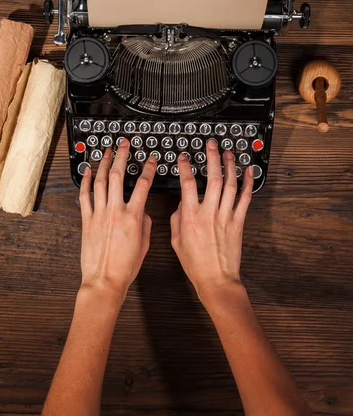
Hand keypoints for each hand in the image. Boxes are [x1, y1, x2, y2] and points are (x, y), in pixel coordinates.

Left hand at [79, 139, 156, 296]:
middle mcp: (115, 212)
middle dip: (121, 156)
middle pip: (117, 176)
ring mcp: (99, 214)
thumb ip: (145, 224)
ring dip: (103, 163)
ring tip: (106, 151)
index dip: (148, 169)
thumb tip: (143, 212)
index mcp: (133, 217)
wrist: (104, 281)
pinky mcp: (87, 220)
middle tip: (123, 144)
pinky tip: (87, 172)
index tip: (151, 160)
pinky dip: (85, 182)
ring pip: (100, 182)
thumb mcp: (144, 245)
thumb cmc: (125, 267)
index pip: (143, 185)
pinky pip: (85, 196)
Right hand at [170, 140, 253, 301]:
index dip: (185, 167)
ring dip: (229, 166)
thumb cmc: (196, 263)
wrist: (216, 279)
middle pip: (213, 178)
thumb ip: (177, 219)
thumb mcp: (177, 240)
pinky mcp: (238, 222)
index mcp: (191, 217)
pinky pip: (244, 198)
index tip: (184, 158)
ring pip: (230, 184)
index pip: (188, 184)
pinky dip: (248, 183)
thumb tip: (181, 204)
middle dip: (212, 158)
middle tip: (212, 145)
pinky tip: (248, 171)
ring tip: (229, 152)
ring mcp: (225, 216)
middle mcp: (209, 213)